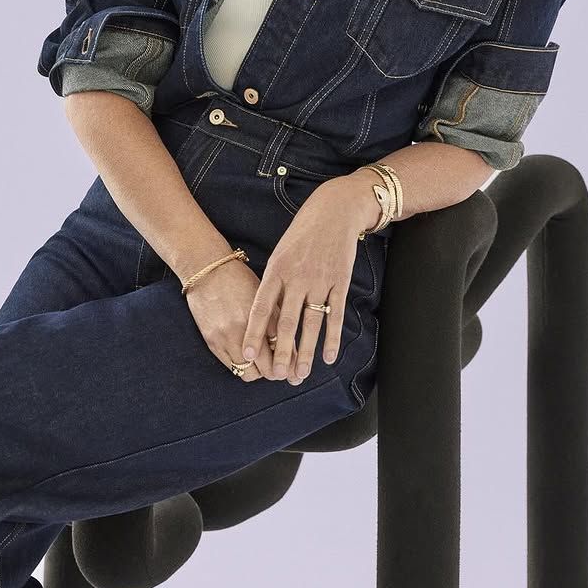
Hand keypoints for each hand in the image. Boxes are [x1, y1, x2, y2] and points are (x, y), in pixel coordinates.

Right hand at [184, 257, 296, 382]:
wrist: (207, 270)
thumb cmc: (241, 280)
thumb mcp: (266, 295)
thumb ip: (279, 320)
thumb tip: (294, 346)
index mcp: (265, 314)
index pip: (283, 349)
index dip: (292, 364)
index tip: (296, 370)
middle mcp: (247, 328)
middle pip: (268, 367)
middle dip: (278, 373)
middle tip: (282, 373)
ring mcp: (228, 337)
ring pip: (251, 373)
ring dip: (260, 373)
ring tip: (264, 366)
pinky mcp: (213, 342)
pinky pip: (232, 368)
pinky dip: (243, 368)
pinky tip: (248, 362)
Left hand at [240, 178, 362, 384]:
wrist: (334, 211)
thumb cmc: (302, 234)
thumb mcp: (280, 253)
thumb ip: (274, 283)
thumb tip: (265, 317)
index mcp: (276, 269)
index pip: (261, 307)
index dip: (254, 332)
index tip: (247, 354)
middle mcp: (297, 277)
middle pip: (287, 322)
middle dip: (281, 352)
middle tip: (277, 376)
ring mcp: (321, 280)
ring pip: (312, 323)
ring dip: (306, 352)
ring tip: (301, 374)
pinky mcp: (340, 281)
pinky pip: (336, 315)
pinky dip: (332, 338)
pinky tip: (328, 356)